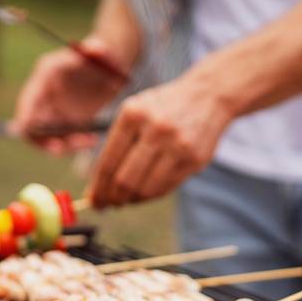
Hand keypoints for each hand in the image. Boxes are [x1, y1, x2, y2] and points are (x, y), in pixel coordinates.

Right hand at [12, 39, 126, 153]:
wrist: (111, 66)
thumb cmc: (104, 55)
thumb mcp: (103, 50)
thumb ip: (98, 48)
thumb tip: (96, 48)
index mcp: (45, 76)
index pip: (27, 103)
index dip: (26, 121)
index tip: (33, 134)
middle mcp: (45, 95)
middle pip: (33, 126)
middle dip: (44, 140)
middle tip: (63, 148)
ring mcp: (55, 110)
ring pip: (49, 136)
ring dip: (63, 145)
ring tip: (88, 141)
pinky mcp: (67, 122)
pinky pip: (65, 139)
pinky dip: (75, 143)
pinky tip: (92, 140)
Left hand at [88, 73, 233, 206]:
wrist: (208, 96)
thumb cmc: (163, 107)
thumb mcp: (135, 111)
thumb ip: (115, 145)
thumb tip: (96, 188)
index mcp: (133, 114)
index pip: (108, 162)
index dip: (98, 188)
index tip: (94, 201)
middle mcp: (156, 129)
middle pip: (125, 180)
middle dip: (113, 198)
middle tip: (108, 205)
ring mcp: (178, 145)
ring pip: (146, 189)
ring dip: (133, 200)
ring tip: (127, 199)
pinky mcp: (195, 159)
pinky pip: (167, 188)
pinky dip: (152, 195)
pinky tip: (146, 192)